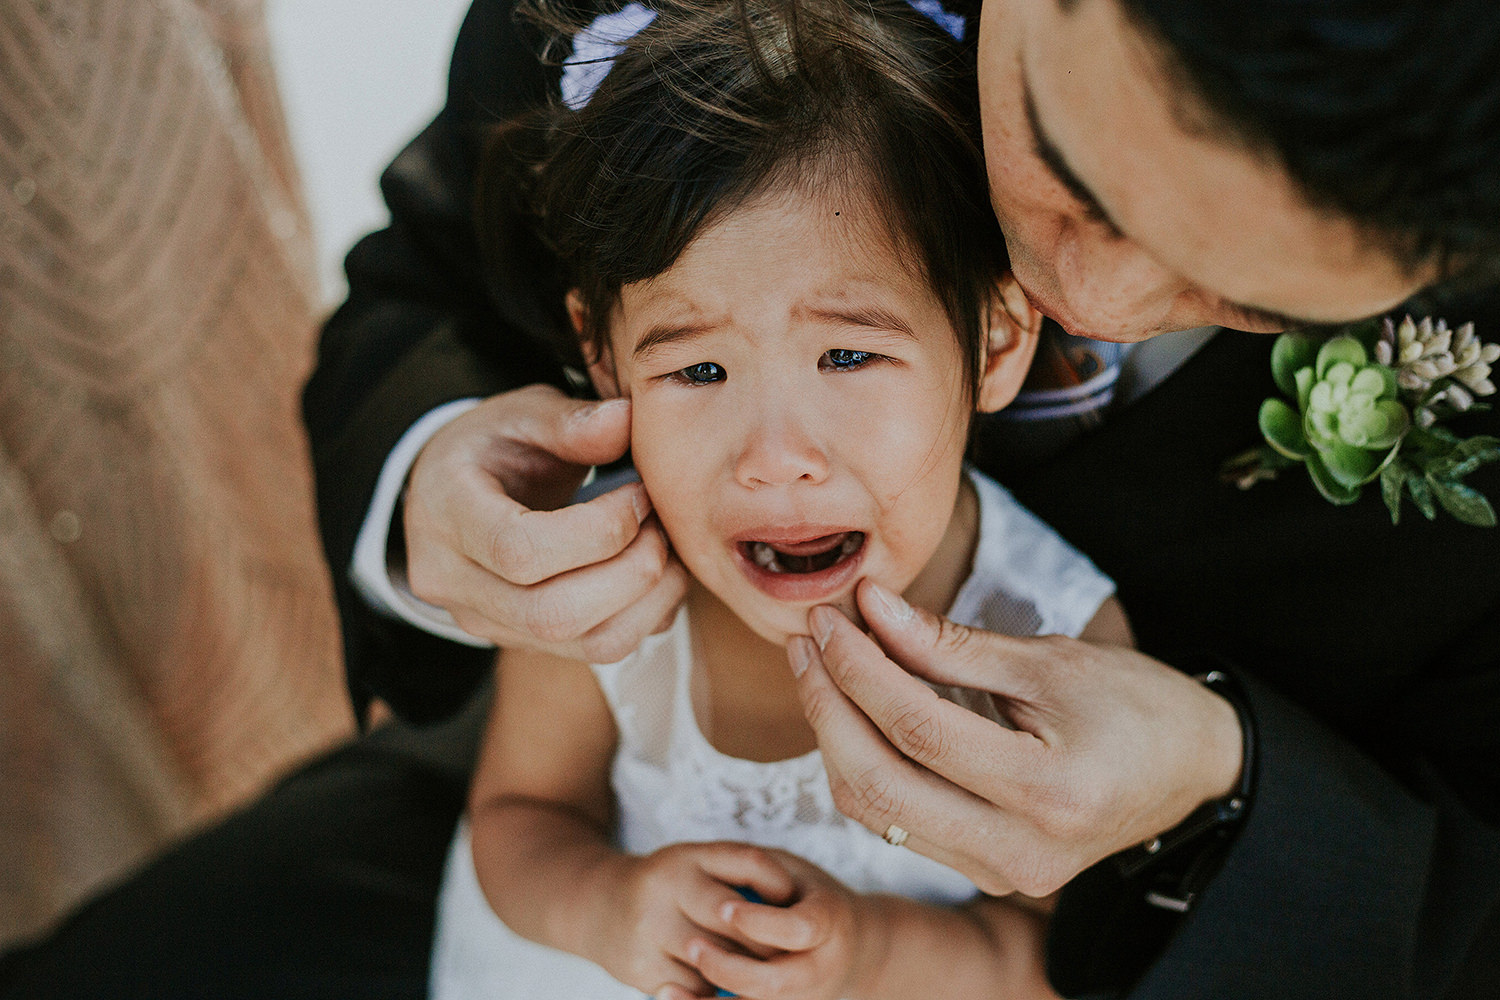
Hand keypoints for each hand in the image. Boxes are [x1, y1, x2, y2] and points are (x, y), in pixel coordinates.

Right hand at [404, 384, 687, 660]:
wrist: (453, 494)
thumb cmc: (489, 448)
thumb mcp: (518, 414)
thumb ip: (569, 420)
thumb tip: (625, 421)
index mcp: (447, 516)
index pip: (520, 552)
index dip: (599, 529)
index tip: (639, 492)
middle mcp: (455, 584)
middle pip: (554, 614)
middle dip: (633, 571)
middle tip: (663, 524)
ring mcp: (488, 623)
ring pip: (586, 645)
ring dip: (651, 601)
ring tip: (669, 548)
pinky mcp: (525, 641)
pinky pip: (599, 649)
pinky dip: (646, 616)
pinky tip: (658, 573)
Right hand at [597, 843, 797, 998]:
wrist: (595, 905)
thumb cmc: (666, 883)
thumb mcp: (697, 859)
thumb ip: (742, 868)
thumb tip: (791, 899)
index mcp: (685, 856)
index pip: (749, 864)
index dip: (781, 886)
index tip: (794, 901)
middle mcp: (663, 888)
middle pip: (734, 920)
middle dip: (768, 939)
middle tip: (794, 951)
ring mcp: (648, 931)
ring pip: (717, 960)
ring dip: (745, 970)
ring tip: (765, 969)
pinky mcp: (640, 969)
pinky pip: (695, 988)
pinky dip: (715, 989)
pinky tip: (724, 982)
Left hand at [677, 850, 874, 999]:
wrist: (855, 948)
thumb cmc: (812, 897)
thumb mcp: (797, 873)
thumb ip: (764, 875)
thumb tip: (717, 886)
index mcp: (831, 922)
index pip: (800, 929)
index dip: (761, 922)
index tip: (724, 908)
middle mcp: (823, 968)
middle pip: (776, 982)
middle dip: (729, 968)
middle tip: (692, 946)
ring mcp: (806, 998)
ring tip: (667, 989)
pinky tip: (672, 999)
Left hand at [789, 580, 1242, 896]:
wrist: (1195, 771)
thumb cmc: (1137, 705)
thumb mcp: (1052, 661)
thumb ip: (952, 644)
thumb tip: (869, 607)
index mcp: (1048, 792)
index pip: (916, 728)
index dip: (858, 667)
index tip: (829, 616)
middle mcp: (1019, 851)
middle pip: (879, 783)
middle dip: (826, 704)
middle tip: (807, 638)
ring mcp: (1001, 874)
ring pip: (875, 812)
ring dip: (834, 735)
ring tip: (819, 665)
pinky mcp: (987, 873)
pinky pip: (897, 823)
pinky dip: (864, 764)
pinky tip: (851, 710)